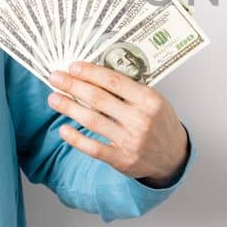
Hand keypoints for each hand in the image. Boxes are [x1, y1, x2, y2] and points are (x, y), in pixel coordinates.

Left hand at [46, 62, 188, 186]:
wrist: (173, 156)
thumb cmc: (160, 123)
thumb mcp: (153, 101)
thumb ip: (129, 90)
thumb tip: (93, 75)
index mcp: (149, 100)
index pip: (114, 81)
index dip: (90, 73)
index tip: (72, 67)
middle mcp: (141, 120)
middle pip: (99, 99)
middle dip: (73, 86)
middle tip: (55, 78)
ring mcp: (131, 141)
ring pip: (93, 121)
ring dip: (69, 108)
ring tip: (53, 98)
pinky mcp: (122, 160)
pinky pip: (94, 148)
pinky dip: (76, 138)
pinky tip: (64, 129)